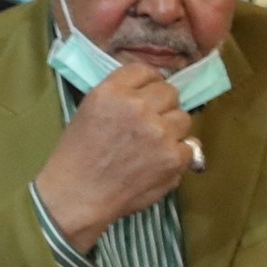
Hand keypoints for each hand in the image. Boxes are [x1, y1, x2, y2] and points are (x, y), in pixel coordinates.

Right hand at [33, 62, 194, 251]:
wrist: (78, 194)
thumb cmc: (77, 155)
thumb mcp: (88, 111)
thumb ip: (119, 97)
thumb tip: (149, 93)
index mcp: (111, 92)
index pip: (145, 71)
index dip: (147, 84)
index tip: (145, 97)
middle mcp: (137, 107)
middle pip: (169, 92)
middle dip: (162, 106)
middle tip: (149, 124)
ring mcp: (159, 132)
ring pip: (184, 118)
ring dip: (172, 130)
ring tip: (153, 145)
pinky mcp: (174, 157)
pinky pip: (190, 146)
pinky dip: (178, 156)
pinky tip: (158, 163)